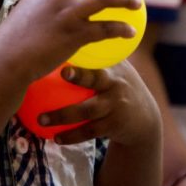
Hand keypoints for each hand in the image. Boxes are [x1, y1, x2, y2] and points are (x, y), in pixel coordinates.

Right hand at [0, 0, 140, 81]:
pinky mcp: (75, 33)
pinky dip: (121, 29)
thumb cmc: (11, 43)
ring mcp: (67, 12)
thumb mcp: (22, 14)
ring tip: (136, 3)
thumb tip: (47, 12)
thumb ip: (38, 8)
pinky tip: (130, 32)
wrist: (8, 60)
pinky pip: (106, 28)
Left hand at [36, 61, 159, 146]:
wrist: (144, 118)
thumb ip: (95, 59)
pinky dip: (72, 135)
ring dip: (62, 116)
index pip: (97, 57)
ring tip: (41, 119)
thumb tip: (60, 46)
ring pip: (86, 111)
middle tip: (59, 76)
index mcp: (112, 67)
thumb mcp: (114, 71)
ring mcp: (115, 104)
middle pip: (94, 79)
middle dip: (78, 76)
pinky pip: (89, 131)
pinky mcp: (114, 125)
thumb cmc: (117, 88)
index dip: (83, 53)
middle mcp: (115, 83)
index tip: (65, 60)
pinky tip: (56, 139)